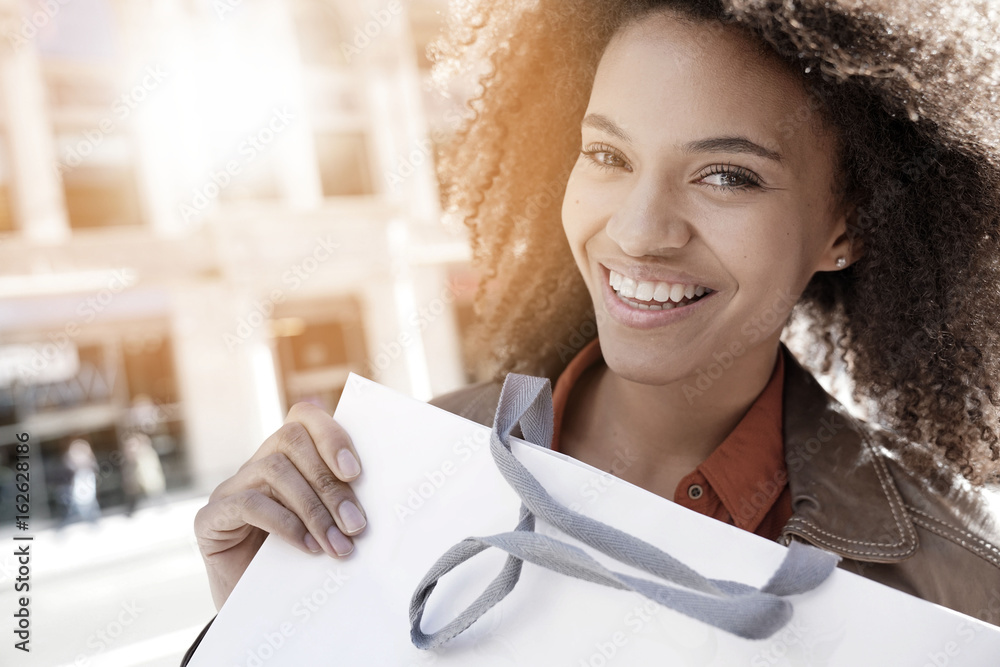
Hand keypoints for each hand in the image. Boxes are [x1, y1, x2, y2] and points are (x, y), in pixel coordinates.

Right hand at [194, 402, 365, 609]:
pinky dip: (284, 523)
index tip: (356, 473)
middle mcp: (255, 465)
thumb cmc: (300, 564)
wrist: (260, 613)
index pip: (304, 417)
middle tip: (356, 525)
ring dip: (313, 508)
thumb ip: (343, 499)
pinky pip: (248, 503)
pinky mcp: (209, 518)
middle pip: (290, 440)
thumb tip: (381, 493)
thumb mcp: (328, 525)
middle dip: (329, 483)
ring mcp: (229, 489)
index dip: (331, 436)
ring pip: (273, 469)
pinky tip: (306, 547)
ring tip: (337, 544)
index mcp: (286, 458)